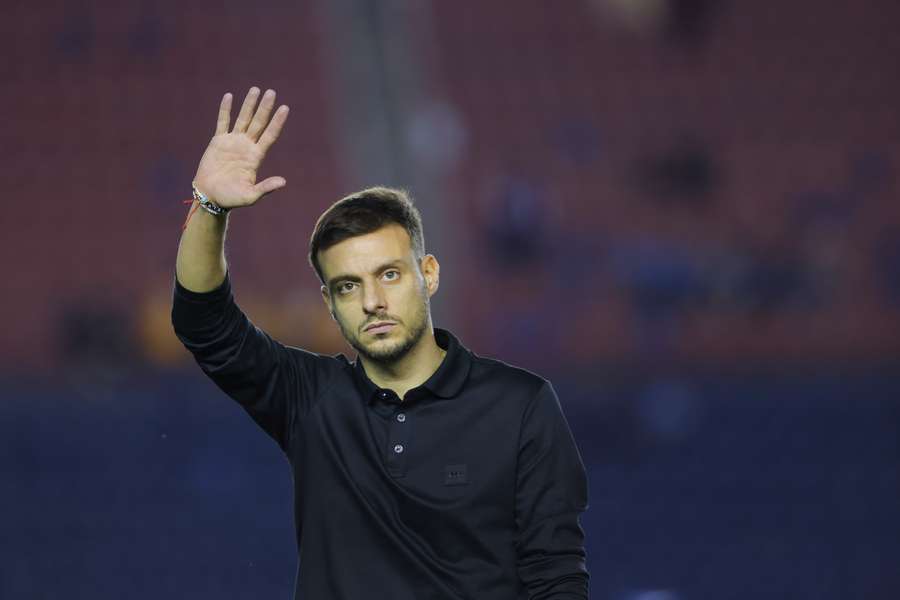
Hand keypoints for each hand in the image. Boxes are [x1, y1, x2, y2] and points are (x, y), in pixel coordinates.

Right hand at [192, 87, 289, 209]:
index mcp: (256, 157)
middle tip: (272, 92)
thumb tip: (283, 182)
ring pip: (243, 118)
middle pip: (258, 122)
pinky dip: (226, 109)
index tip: (285, 108)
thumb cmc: (231, 198)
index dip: (277, 122)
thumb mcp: (250, 195)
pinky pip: (223, 122)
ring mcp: (233, 142)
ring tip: (256, 89)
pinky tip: (229, 96)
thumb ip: (266, 187)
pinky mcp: (218, 141)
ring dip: (249, 104)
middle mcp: (247, 146)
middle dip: (265, 107)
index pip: (270, 135)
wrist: (210, 196)